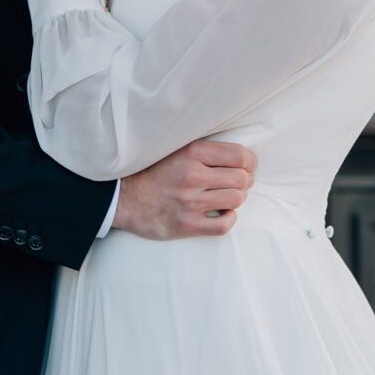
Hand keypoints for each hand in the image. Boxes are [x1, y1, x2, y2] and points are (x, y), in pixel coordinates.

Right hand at [112, 140, 256, 238]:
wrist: (123, 198)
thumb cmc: (153, 172)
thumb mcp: (175, 149)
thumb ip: (203, 149)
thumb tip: (239, 153)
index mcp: (191, 153)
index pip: (239, 156)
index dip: (251, 162)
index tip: (248, 166)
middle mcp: (191, 176)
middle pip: (242, 179)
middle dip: (246, 181)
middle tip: (241, 182)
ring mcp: (189, 202)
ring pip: (236, 200)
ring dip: (238, 198)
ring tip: (230, 196)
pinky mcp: (186, 225)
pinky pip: (224, 225)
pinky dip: (229, 219)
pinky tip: (223, 213)